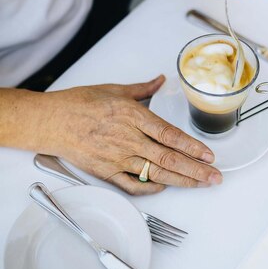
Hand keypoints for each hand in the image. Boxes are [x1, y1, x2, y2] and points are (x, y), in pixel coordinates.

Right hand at [42, 76, 221, 194]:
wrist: (50, 121)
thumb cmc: (79, 104)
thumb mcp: (114, 90)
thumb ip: (143, 89)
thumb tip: (160, 81)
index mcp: (132, 116)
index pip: (170, 135)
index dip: (192, 147)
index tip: (209, 155)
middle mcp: (128, 138)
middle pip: (168, 158)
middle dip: (196, 169)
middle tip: (215, 176)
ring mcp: (117, 157)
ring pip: (155, 173)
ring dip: (181, 180)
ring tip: (200, 184)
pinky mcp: (106, 171)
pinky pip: (132, 185)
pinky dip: (150, 188)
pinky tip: (165, 186)